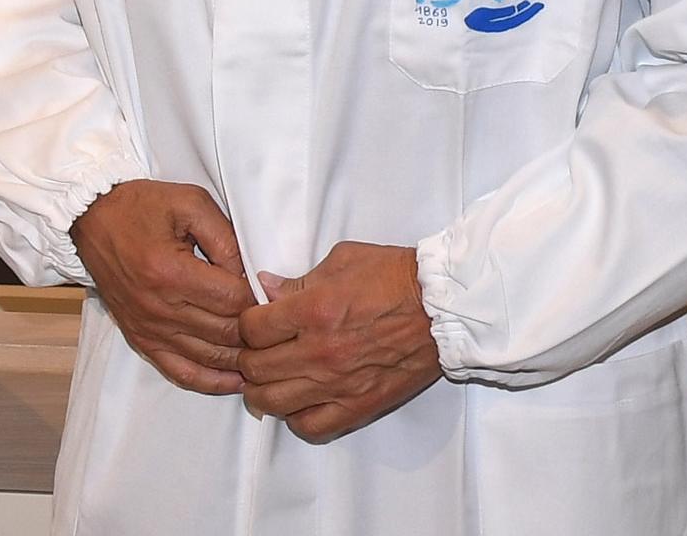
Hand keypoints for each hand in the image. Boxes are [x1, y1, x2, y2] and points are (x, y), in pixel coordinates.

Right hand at [71, 180, 254, 395]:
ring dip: (241, 359)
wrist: (92, 219)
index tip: (272, 292)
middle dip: (257, 331)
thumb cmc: (142, 206)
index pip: (233, 300)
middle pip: (226, 333)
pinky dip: (211, 381)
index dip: (259, 298)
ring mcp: (149, 328)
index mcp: (172, 272)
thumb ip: (225, 239)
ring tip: (268, 354)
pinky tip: (235, 381)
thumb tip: (250, 275)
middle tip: (278, 325)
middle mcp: (159, 307)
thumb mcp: (190, 203)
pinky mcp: (141, 339)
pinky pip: (181, 372)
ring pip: (209, 357)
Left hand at [235, 241, 441, 442]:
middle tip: (258, 350)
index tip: (255, 322)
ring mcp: (337, 383)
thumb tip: (266, 287)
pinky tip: (299, 401)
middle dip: (248, 357)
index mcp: (312, 311)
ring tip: (271, 378)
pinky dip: (296, 418)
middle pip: (254, 368)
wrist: (442, 307)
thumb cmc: (394, 277)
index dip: (245, 324)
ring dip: (263, 390)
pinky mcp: (358, 406)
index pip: (251, 329)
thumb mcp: (341, 260)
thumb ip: (298, 280)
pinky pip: (310, 426)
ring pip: (273, 403)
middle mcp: (319, 352)